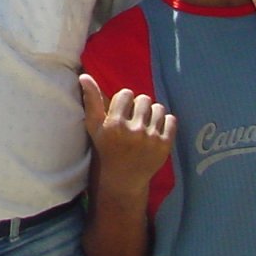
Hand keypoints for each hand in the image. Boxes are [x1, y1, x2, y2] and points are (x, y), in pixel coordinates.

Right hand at [80, 74, 175, 192]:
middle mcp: (134, 130)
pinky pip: (171, 120)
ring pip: (158, 108)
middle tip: (134, 118)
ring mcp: (151, 138)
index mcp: (115, 124)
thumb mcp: (94, 127)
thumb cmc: (106, 149)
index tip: (121, 111)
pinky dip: (165, 122)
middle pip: (144, 99)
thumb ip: (91, 100)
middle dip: (138, 106)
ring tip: (145, 123)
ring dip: (152, 113)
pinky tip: (155, 130)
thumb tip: (84, 76)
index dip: (124, 101)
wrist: (123, 179)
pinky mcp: (165, 146)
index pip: (126, 94)